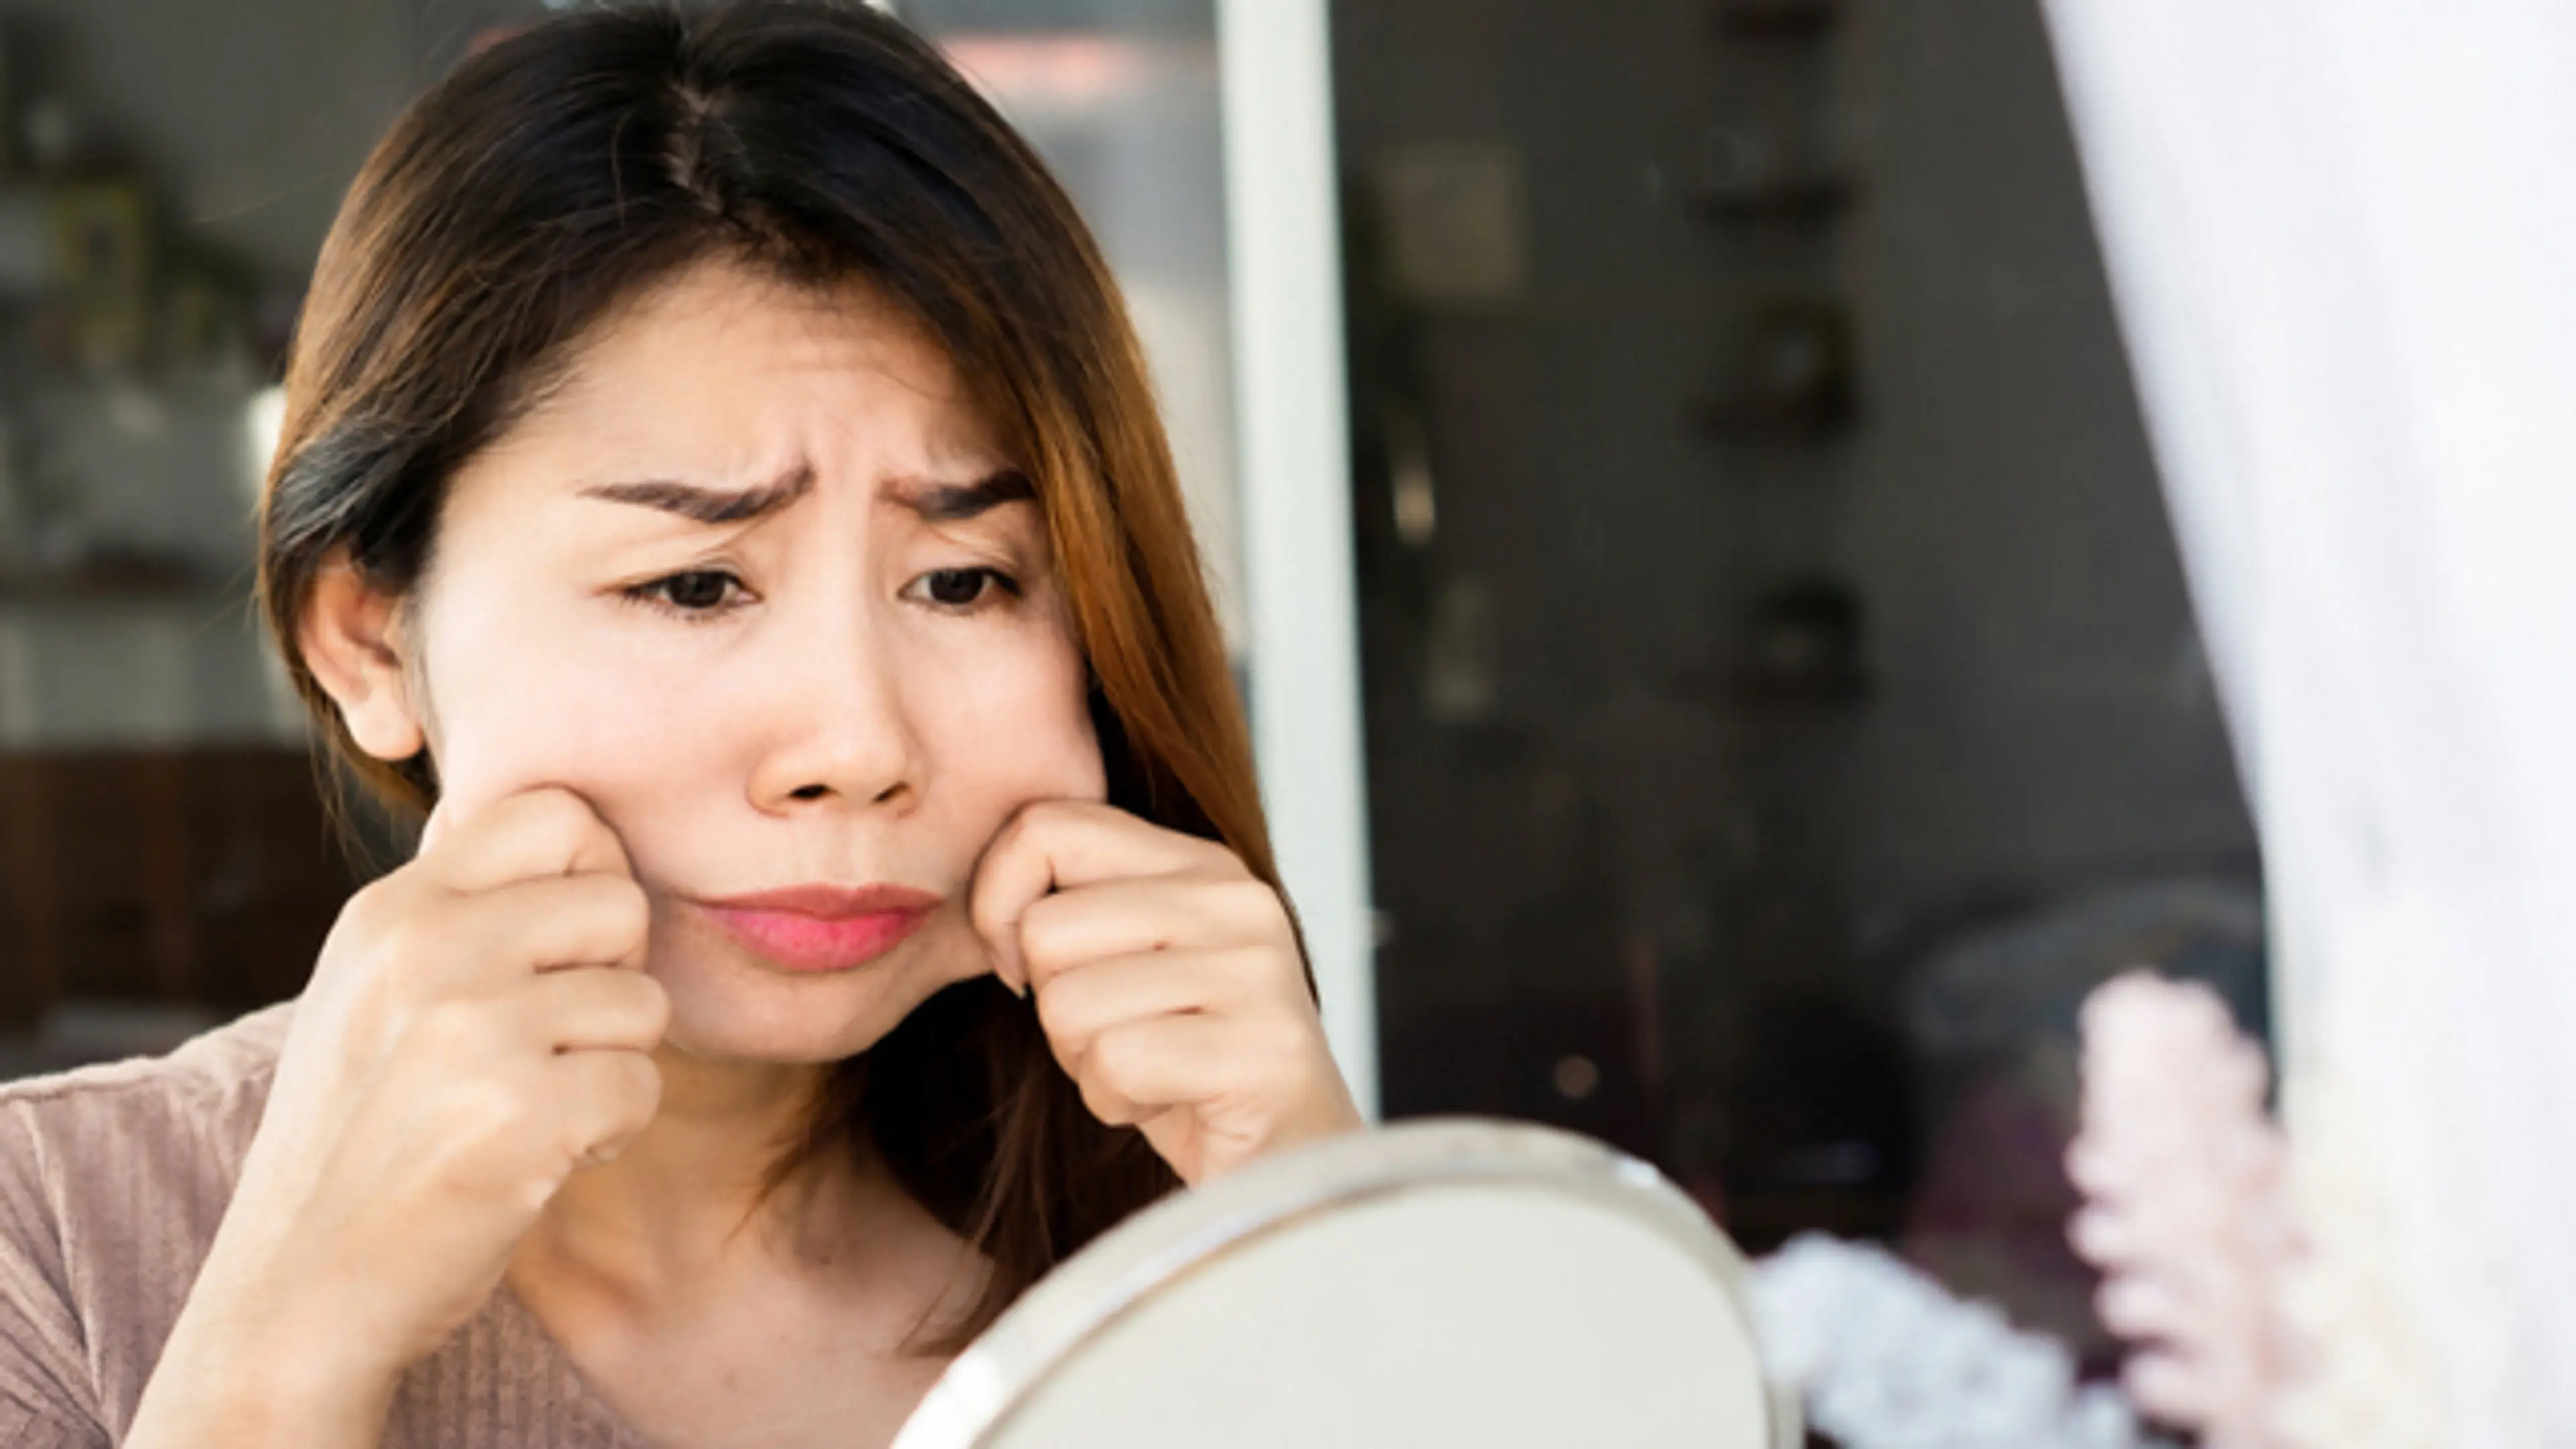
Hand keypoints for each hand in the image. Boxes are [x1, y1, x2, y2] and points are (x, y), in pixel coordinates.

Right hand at [184, 787, 667, 1387]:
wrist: (299, 1292)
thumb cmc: (359, 1138)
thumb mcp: (368, 990)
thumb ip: (451, 901)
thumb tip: (539, 810)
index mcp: (393, 910)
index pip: (557, 811)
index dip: (589, 875)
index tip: (557, 949)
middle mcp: (428, 949)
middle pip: (621, 903)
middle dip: (610, 981)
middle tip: (548, 1046)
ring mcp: (471, 1029)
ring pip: (643, 1001)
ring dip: (611, 1065)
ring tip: (534, 1107)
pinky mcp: (520, 1114)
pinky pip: (642, 1084)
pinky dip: (612, 1131)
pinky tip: (544, 1156)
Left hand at [971, 800, 1362, 1185]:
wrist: (1292, 1170)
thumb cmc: (1190, 1074)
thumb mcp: (1129, 968)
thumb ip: (1074, 914)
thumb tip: (971, 903)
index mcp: (1202, 864)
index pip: (1047, 826)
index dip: (998, 902)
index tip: (1021, 969)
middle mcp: (1236, 899)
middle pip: (1044, 928)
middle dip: (1054, 1007)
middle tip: (1120, 1040)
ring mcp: (1258, 971)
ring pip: (1068, 1002)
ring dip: (1086, 1064)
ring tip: (1154, 1075)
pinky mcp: (1262, 1048)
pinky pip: (1116, 1063)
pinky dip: (1117, 1104)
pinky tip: (1170, 1105)